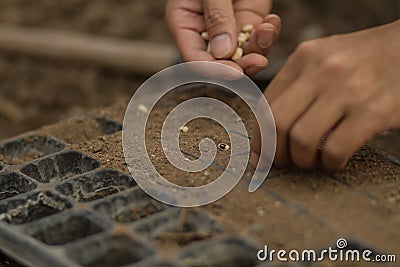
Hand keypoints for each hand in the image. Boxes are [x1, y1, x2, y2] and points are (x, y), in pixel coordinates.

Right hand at [166, 0, 280, 76]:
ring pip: (243, 55)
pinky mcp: (248, 22)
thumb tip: (223, 53)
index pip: (194, 57)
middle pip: (220, 63)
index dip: (213, 70)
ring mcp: (228, 29)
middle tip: (259, 62)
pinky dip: (268, 35)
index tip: (234, 72)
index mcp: (184, 24)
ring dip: (259, 49)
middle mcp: (205, 32)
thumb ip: (216, 16)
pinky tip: (272, 22)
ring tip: (267, 29)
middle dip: (241, 65)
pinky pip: (258, 39)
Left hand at [251, 20, 399, 169]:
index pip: (265, 105)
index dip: (259, 138)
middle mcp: (322, 70)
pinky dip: (330, 163)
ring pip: (302, 139)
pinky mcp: (374, 111)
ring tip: (311, 161)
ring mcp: (348, 89)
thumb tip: (266, 135)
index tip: (260, 156)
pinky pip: (335, 150)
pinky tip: (334, 160)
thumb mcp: (323, 60)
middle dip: (275, 153)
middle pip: (278, 123)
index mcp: (304, 57)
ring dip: (302, 160)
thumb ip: (294, 89)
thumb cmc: (361, 62)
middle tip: (283, 163)